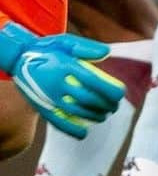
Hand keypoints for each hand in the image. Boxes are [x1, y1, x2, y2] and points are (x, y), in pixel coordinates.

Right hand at [0, 23, 124, 139]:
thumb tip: (107, 53)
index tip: (120, 94)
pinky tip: (84, 133)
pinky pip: (57, 122)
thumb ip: (87, 47)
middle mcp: (57, 83)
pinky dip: (71, 130)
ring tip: (105, 114)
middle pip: (87, 99)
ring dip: (95, 116)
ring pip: (76, 112)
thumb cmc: (49, 49)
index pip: (93, 81)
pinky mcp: (41, 107)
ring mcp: (48, 97)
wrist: (18, 58)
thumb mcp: (66, 41)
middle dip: (106, 105)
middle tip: (115, 106)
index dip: (109, 90)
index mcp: (65, 66)